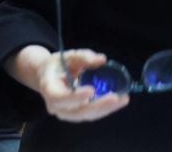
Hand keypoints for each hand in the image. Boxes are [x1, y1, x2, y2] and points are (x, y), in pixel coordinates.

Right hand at [6, 45, 129, 121]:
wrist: (48, 76)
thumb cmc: (57, 65)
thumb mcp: (67, 56)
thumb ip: (83, 56)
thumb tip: (101, 59)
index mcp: (49, 89)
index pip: (59, 98)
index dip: (74, 97)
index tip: (91, 90)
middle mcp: (56, 106)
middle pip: (77, 112)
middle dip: (98, 106)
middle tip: (115, 98)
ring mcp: (67, 112)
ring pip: (86, 115)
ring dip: (105, 109)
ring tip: (123, 100)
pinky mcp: (77, 113)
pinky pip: (91, 113)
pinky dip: (105, 108)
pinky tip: (118, 101)